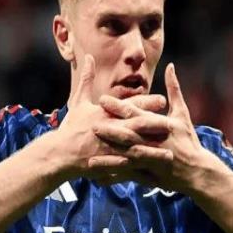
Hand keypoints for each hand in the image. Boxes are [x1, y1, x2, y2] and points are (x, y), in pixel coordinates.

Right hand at [56, 55, 172, 181]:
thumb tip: (89, 58)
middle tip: (172, 124)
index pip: (130, 106)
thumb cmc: (71, 127)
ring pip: (136, 149)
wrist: (60, 153)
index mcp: (105, 113)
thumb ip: (87, 79)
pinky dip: (141, 170)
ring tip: (170, 153)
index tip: (163, 100)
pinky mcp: (108, 164)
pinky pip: (127, 168)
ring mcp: (109, 148)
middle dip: (156, 125)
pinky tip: (154, 174)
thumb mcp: (78, 101)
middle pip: (137, 126)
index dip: (147, 103)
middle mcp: (110, 129)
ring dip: (153, 151)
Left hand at [95, 63, 222, 193]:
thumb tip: (170, 66)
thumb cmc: (188, 140)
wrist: (197, 171)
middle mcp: (154, 142)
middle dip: (110, 130)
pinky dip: (113, 176)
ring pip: (127, 157)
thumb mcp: (183, 113)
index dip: (118, 107)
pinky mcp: (148, 175)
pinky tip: (97, 176)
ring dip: (109, 156)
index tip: (102, 100)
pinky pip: (127, 175)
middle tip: (92, 124)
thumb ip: (174, 89)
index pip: (136, 113)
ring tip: (91, 155)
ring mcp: (151, 160)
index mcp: (161, 125)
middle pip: (129, 135)